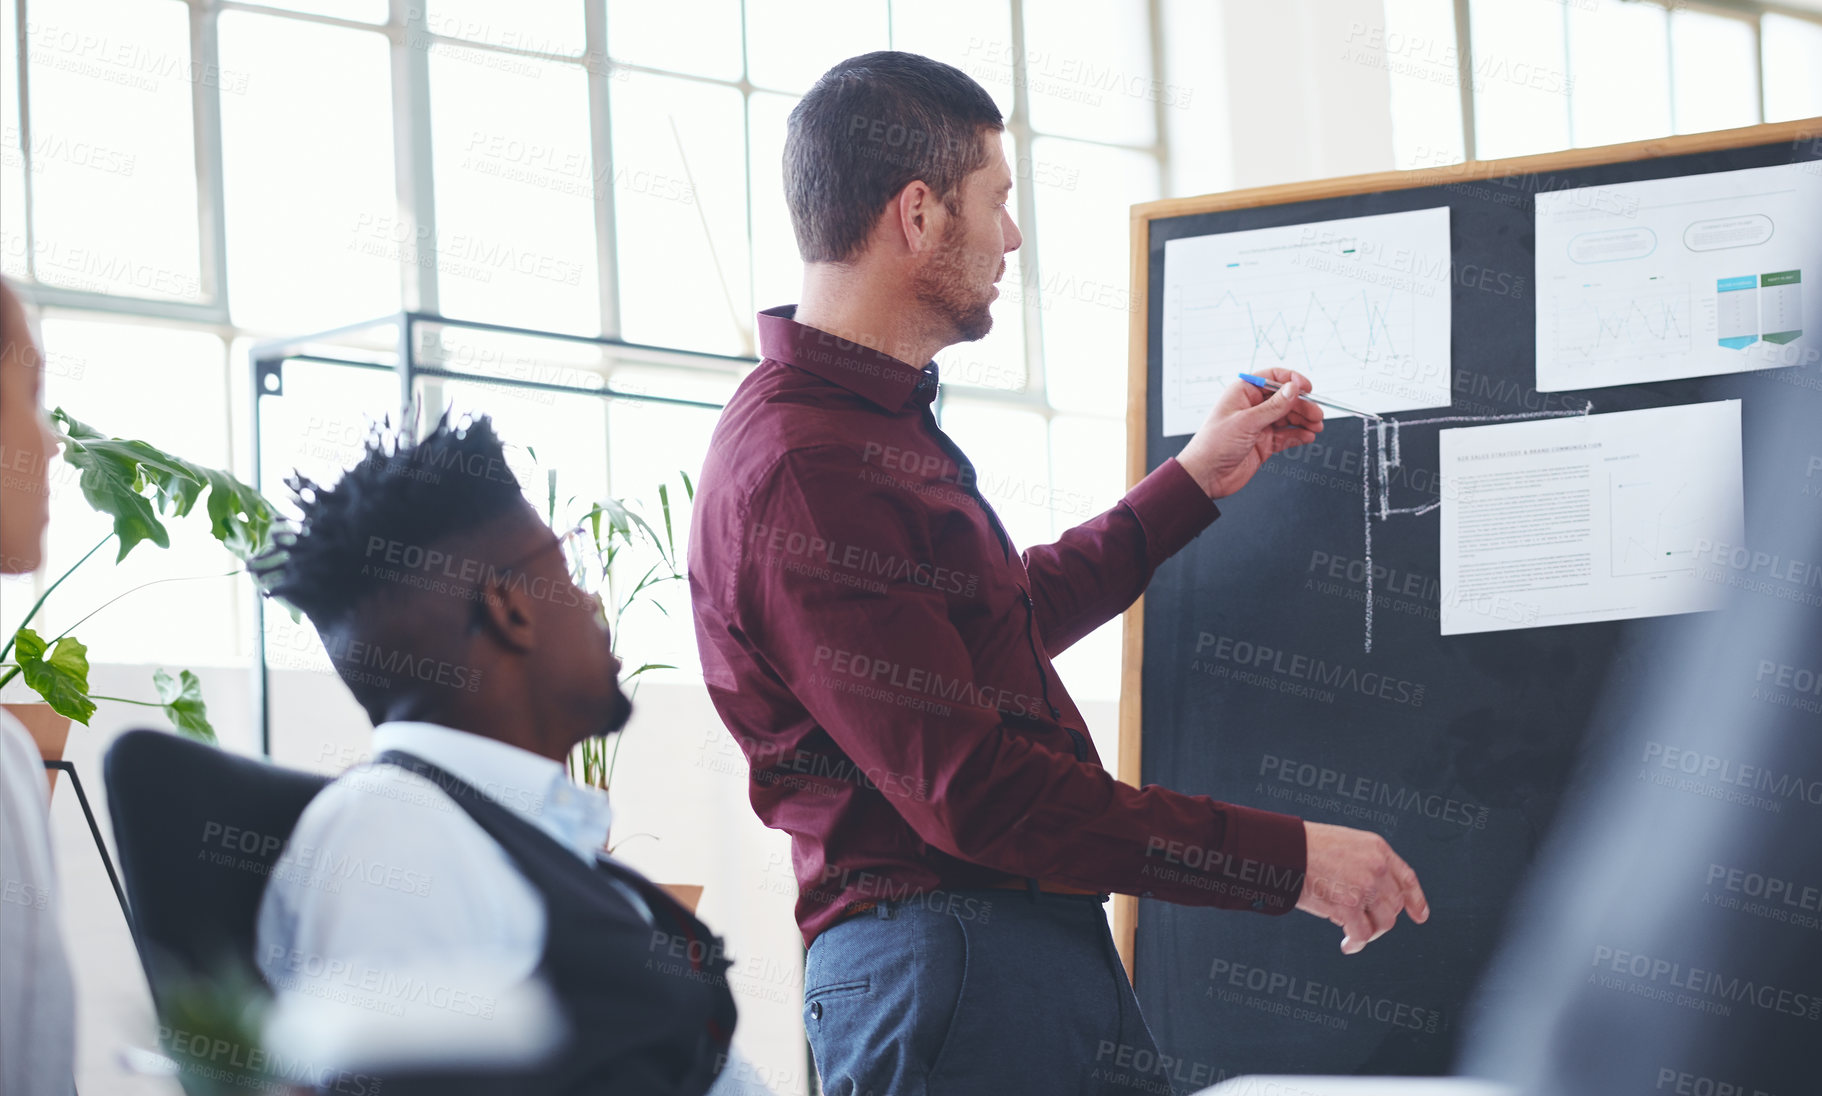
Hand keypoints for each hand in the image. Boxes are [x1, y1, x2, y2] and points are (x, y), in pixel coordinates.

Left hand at [1173, 367, 1322, 498]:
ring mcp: (1259, 425)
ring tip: (1317, 426)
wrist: (1206, 476)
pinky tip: (1308, 436)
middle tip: (1317, 414)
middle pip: (1284, 399)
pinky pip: (1286, 435)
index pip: (1271, 378)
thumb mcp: (1247, 422)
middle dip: (1302, 405)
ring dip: (1304, 420)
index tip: (1307, 388)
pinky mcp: (1264, 443)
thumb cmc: (1214, 444)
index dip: (1291, 380)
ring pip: (1288, 417)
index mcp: (1242, 393)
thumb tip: (1293, 389)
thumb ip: (1273, 407)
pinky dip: (1299, 435)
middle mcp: (1252, 407)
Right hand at [1296, 821, 1428, 954]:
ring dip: (1370, 933)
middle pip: (1394, 904)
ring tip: (1354, 936)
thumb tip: (1368, 898)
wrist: (1283, 849)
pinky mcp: (1349, 905)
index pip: (1406, 877)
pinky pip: (1361, 934)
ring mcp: (1365, 886)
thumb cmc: (1303, 847)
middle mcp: (1377, 866)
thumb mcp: (1343, 844)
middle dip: (1381, 919)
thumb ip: (1362, 863)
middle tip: (1365, 927)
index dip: (1415, 899)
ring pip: (1383, 922)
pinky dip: (1356, 943)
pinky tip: (1347, 945)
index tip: (1419, 915)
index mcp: (1377, 848)